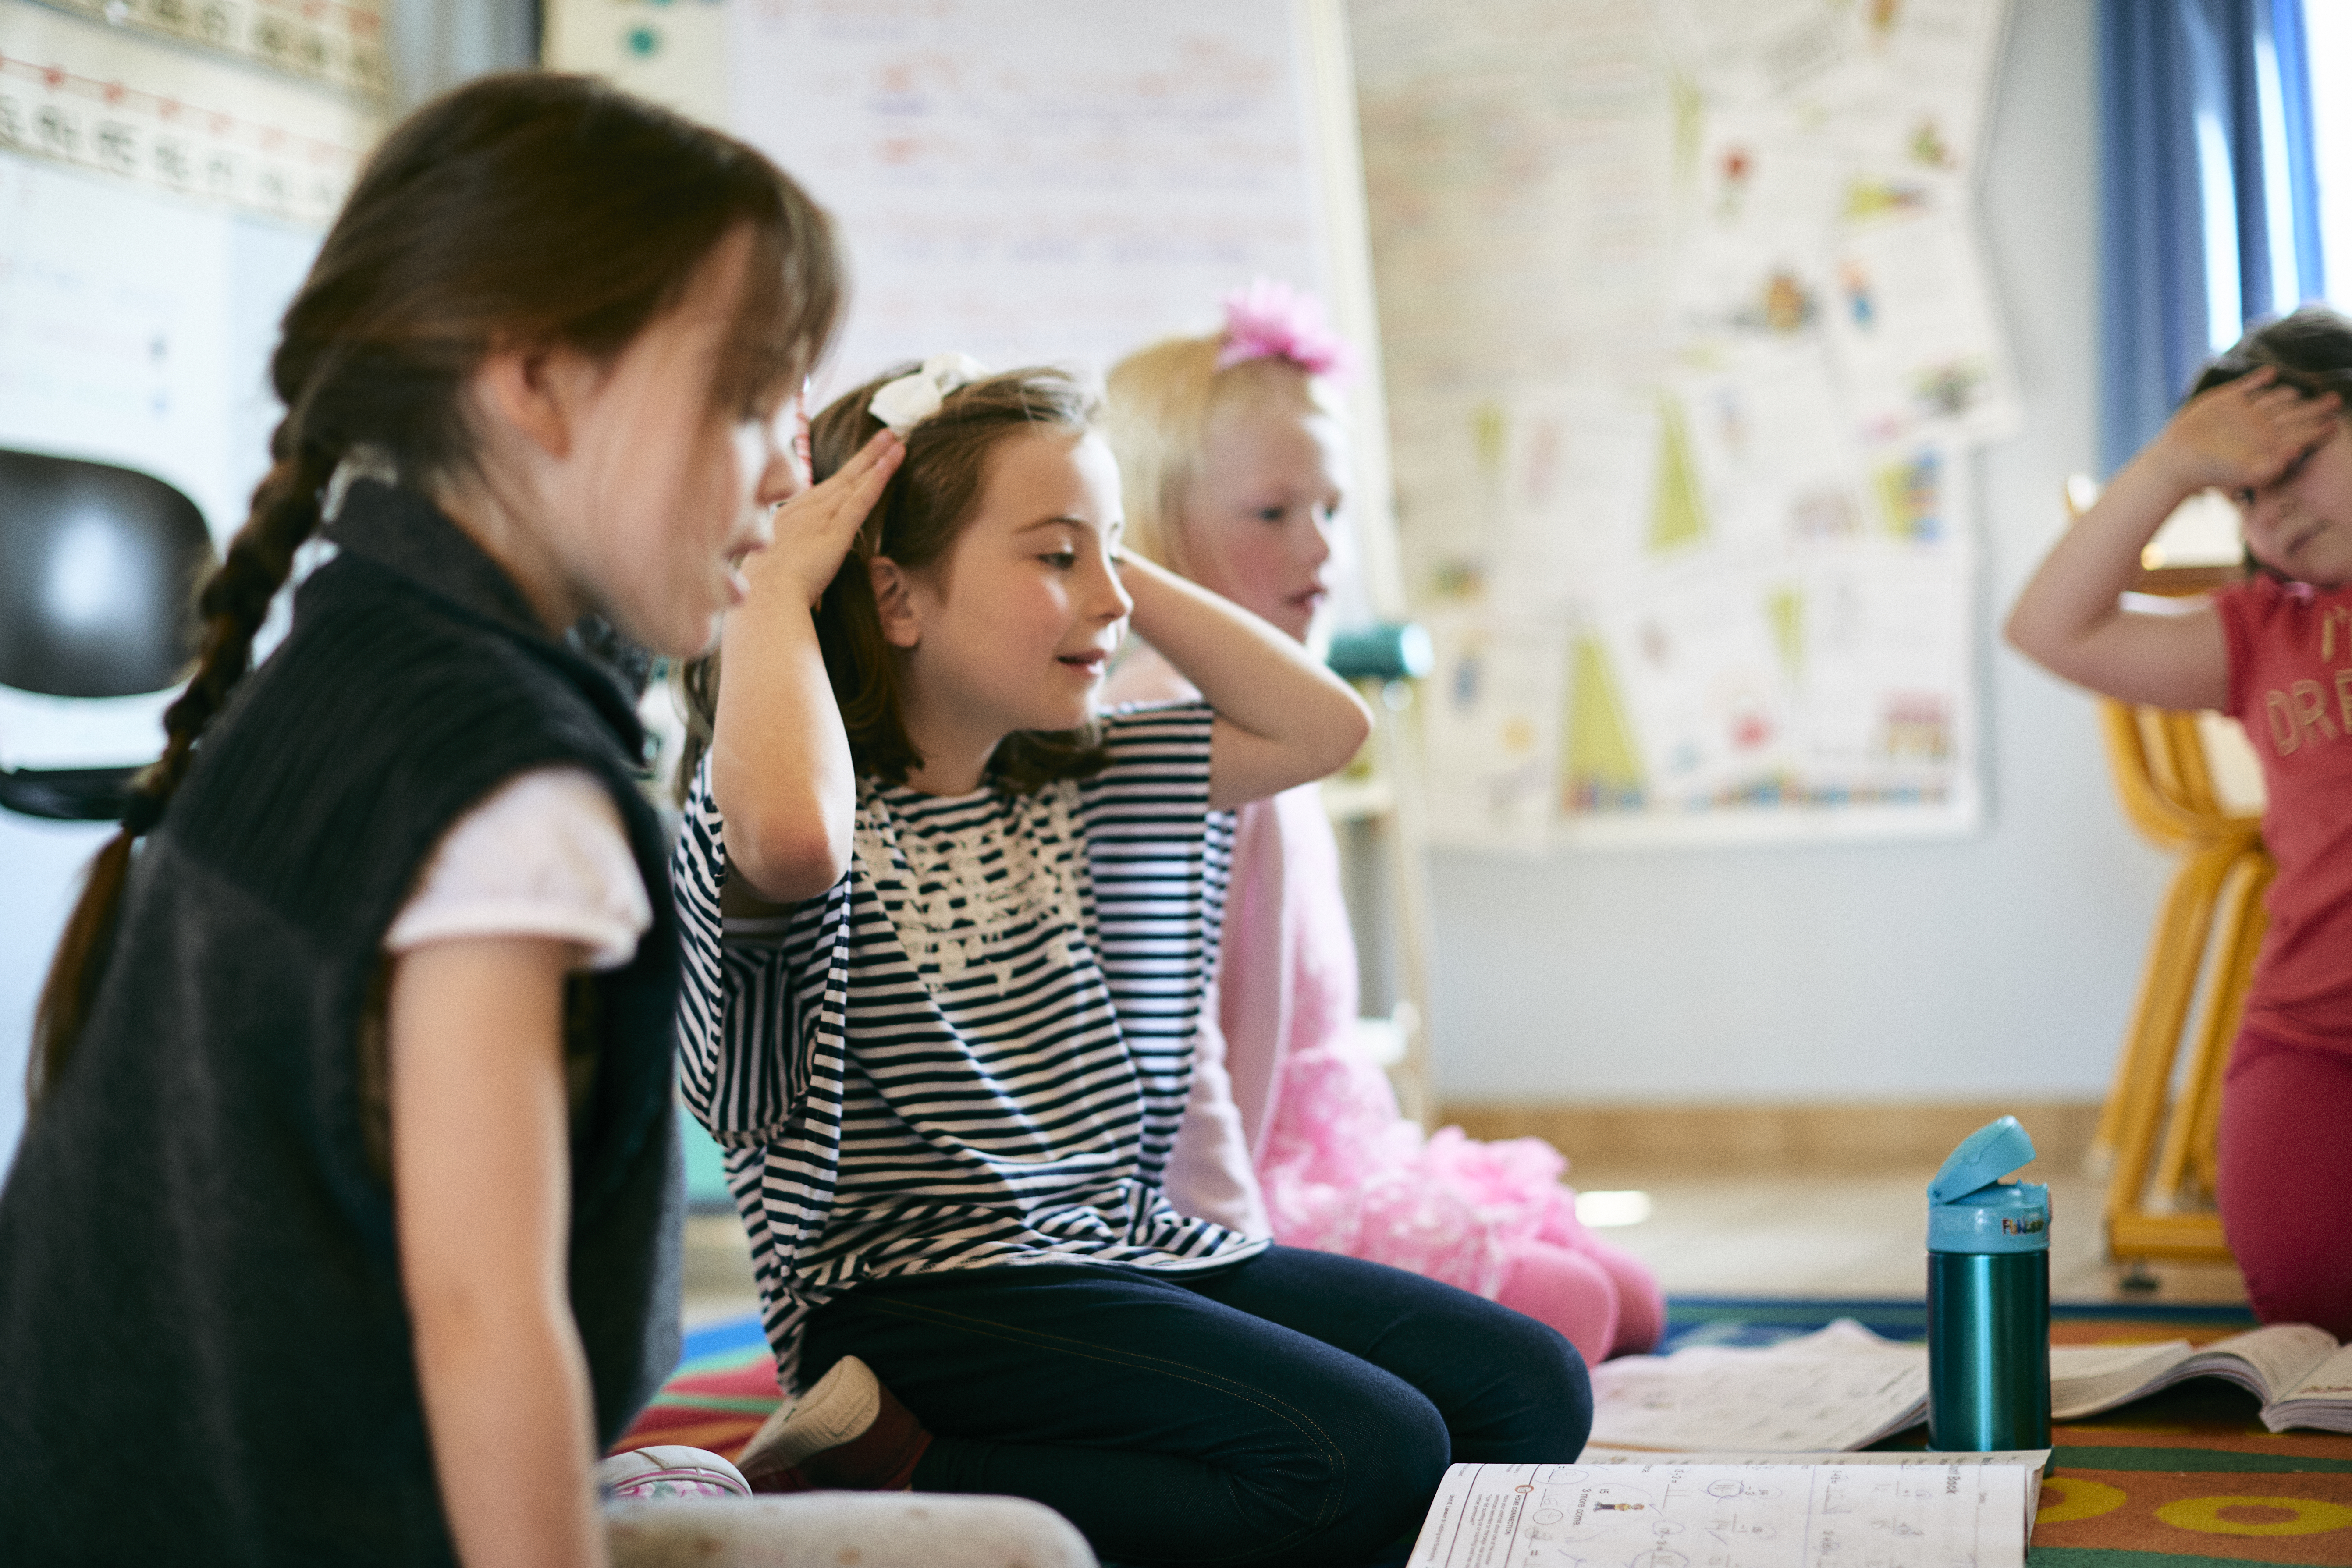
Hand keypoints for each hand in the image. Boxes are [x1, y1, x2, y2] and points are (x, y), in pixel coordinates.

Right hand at [749, 430, 902, 607]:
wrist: (764, 597)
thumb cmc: (765, 592)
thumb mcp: (772, 565)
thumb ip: (788, 557)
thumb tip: (795, 565)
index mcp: (788, 517)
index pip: (822, 491)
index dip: (843, 475)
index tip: (857, 463)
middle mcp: (804, 509)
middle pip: (840, 477)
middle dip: (864, 455)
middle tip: (885, 435)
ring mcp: (820, 517)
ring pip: (853, 481)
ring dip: (876, 459)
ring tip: (895, 441)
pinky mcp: (836, 530)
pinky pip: (860, 499)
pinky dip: (876, 480)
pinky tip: (889, 463)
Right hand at [2157, 367, 2341, 495]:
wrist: (2178, 460)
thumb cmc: (2212, 472)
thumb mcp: (2244, 473)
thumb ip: (2271, 467)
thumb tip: (2295, 454)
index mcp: (2271, 443)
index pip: (2301, 433)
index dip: (2320, 428)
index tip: (2336, 425)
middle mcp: (2261, 426)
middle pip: (2294, 414)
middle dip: (2315, 408)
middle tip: (2336, 401)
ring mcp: (2245, 412)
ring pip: (2275, 399)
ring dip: (2290, 393)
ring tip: (2301, 390)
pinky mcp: (2227, 401)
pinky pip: (2249, 386)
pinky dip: (2260, 379)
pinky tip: (2272, 373)